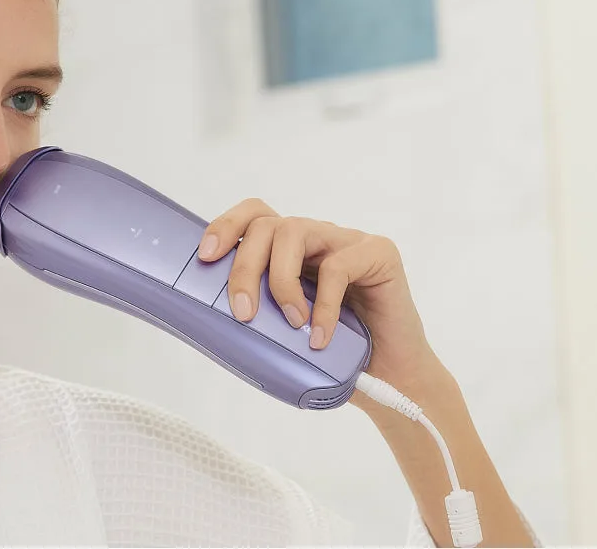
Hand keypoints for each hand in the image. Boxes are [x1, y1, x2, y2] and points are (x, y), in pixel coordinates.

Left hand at [197, 198, 449, 407]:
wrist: (390, 381)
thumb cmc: (332, 356)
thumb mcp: (281, 330)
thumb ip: (257, 309)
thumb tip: (206, 314)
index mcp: (291, 250)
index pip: (254, 215)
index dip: (226, 226)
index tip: (205, 257)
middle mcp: (318, 236)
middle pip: (267, 225)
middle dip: (245, 267)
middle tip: (242, 312)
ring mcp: (348, 241)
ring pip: (295, 232)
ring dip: (281, 280)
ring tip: (291, 323)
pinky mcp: (379, 253)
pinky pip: (338, 266)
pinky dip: (323, 304)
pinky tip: (320, 337)